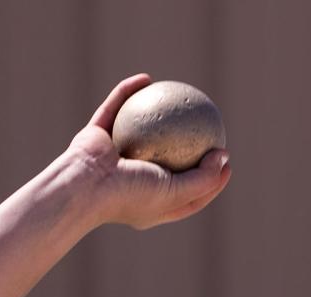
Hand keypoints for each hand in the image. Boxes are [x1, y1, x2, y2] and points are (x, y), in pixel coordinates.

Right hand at [67, 74, 231, 229]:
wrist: (83, 188)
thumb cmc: (130, 195)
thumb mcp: (175, 193)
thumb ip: (203, 179)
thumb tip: (225, 156)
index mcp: (151, 202)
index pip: (189, 192)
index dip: (211, 178)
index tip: (227, 159)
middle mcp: (133, 180)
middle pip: (167, 159)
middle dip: (186, 144)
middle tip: (209, 126)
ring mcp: (114, 157)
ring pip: (140, 129)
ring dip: (156, 112)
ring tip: (179, 96)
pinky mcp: (98, 135)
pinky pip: (116, 108)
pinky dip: (128, 92)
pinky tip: (147, 78)